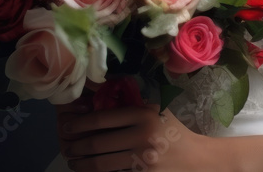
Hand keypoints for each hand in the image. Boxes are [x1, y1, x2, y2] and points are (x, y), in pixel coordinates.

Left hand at [58, 102, 207, 171]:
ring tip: (74, 162)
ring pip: (100, 164)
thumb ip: (132, 104)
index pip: (101, 119)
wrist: (194, 159)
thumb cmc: (172, 130)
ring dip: (81, 164)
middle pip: (96, 144)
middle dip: (76, 148)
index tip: (67, 127)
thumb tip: (98, 97)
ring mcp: (142, 159)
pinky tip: (91, 171)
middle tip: (68, 148)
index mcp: (144, 114)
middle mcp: (142, 135)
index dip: (79, 124)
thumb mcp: (156, 111)